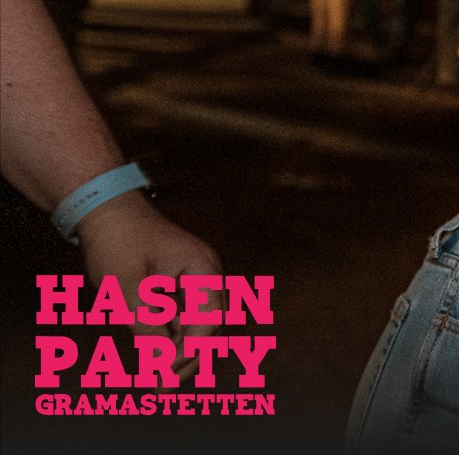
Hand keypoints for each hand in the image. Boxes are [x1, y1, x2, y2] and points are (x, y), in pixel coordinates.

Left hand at [77, 192, 221, 375]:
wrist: (106, 211)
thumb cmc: (118, 241)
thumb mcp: (127, 286)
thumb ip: (147, 324)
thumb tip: (161, 362)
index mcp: (203, 270)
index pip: (210, 320)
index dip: (189, 350)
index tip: (163, 371)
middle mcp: (207, 276)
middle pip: (211, 326)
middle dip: (190, 358)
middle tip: (163, 388)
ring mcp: (196, 280)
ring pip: (198, 326)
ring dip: (181, 353)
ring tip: (158, 381)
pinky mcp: (181, 286)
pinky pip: (183, 318)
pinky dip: (171, 340)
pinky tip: (154, 357)